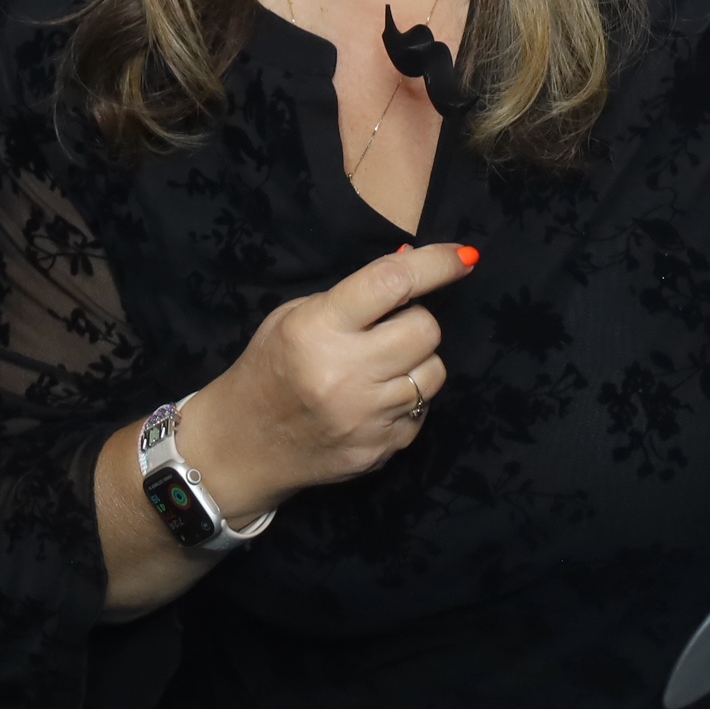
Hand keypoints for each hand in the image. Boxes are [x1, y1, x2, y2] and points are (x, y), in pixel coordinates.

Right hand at [183, 241, 475, 523]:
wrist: (246, 445)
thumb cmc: (270, 367)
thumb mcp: (295, 316)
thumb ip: (354, 294)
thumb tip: (413, 263)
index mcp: (318, 330)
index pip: (392, 284)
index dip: (436, 264)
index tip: (463, 257)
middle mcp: (346, 375)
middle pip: (425, 331)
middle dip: (416, 321)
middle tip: (389, 328)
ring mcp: (367, 418)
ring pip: (433, 374)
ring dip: (415, 363)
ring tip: (380, 367)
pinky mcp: (381, 451)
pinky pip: (422, 413)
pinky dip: (406, 401)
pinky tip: (373, 402)